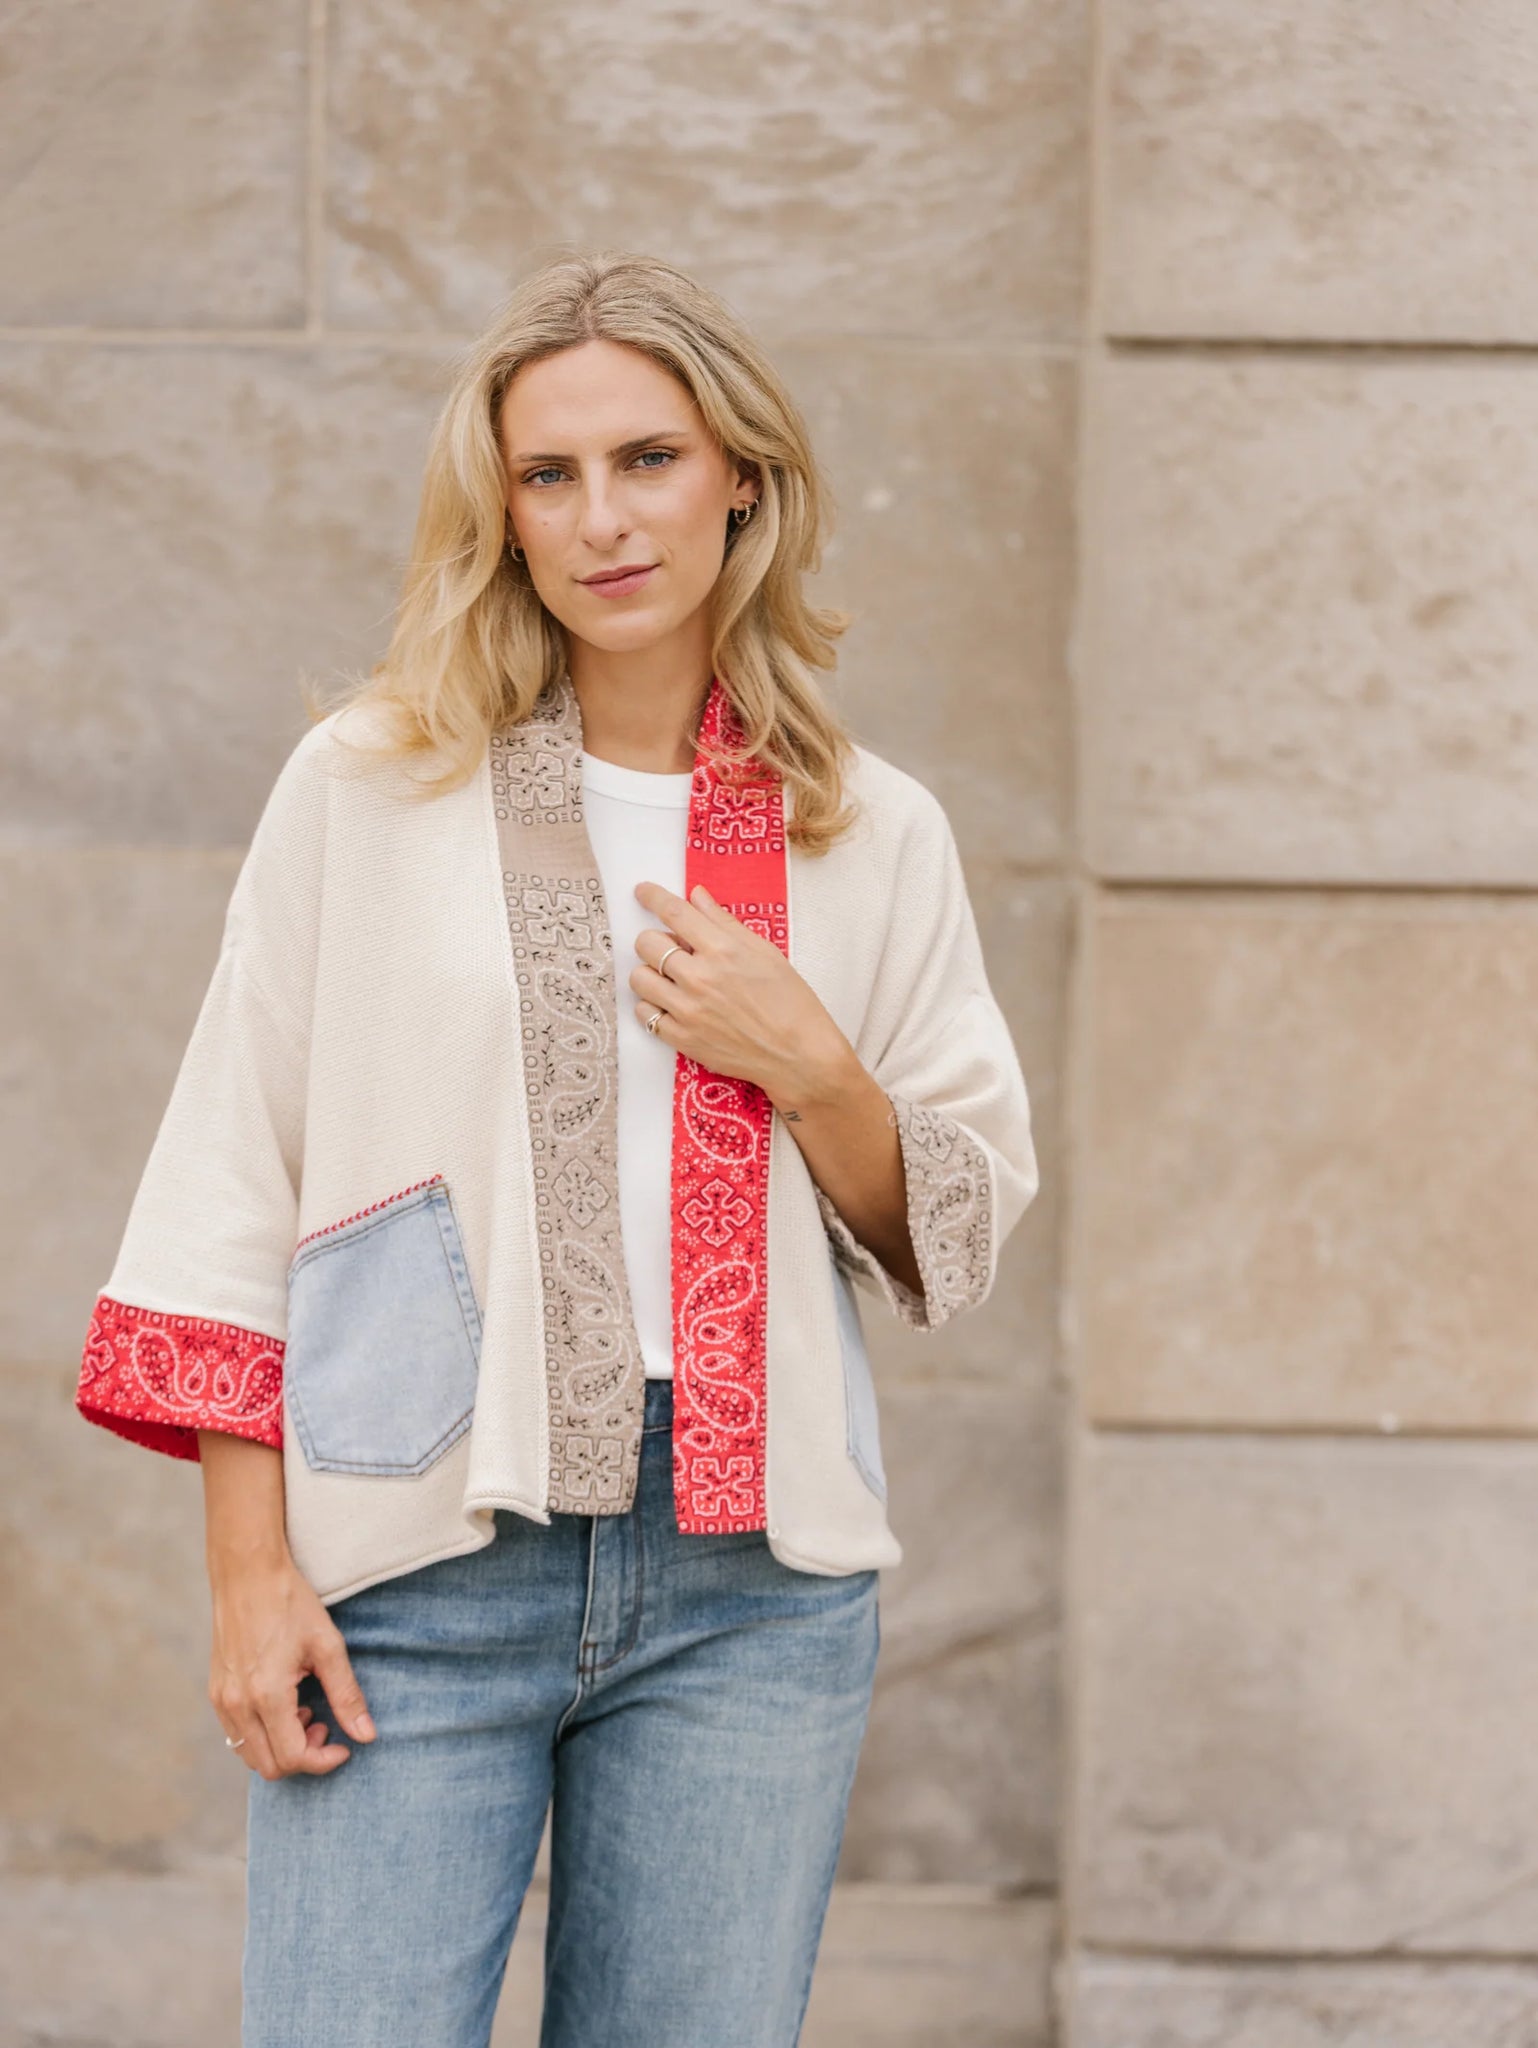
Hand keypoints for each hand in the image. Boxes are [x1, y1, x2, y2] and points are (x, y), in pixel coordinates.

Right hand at [207, 1552, 376, 1779]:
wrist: (247, 1573)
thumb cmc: (290, 1603)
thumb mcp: (327, 1647)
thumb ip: (347, 1696)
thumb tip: (367, 1736)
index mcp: (266, 1695)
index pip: (294, 1757)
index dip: (324, 1760)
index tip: (344, 1745)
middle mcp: (237, 1705)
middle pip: (270, 1766)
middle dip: (303, 1756)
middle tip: (324, 1723)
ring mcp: (222, 1700)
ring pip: (250, 1755)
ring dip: (281, 1746)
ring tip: (305, 1710)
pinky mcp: (216, 1692)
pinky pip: (237, 1735)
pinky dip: (263, 1734)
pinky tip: (284, 1703)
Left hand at [629, 880, 852, 1106]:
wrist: (798, 1054)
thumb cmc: (789, 1001)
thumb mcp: (764, 952)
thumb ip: (725, 922)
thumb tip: (697, 895)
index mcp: (723, 950)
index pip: (674, 912)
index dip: (652, 896)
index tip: (643, 891)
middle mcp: (700, 977)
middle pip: (647, 943)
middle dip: (654, 939)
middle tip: (671, 948)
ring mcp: (688, 1010)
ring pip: (639, 978)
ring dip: (650, 972)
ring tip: (670, 979)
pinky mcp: (682, 1038)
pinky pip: (644, 1014)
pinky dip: (651, 1005)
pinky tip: (670, 1004)